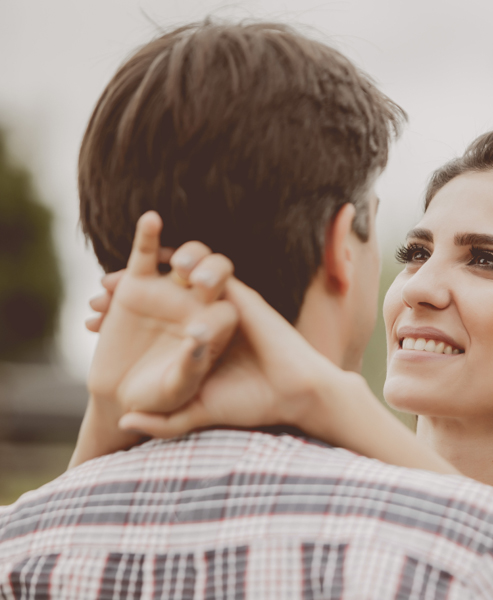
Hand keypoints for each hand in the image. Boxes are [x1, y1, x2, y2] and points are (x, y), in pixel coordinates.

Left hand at [85, 217, 353, 439]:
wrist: (292, 395)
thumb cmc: (249, 406)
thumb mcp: (195, 413)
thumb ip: (163, 422)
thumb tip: (124, 421)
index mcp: (194, 345)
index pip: (152, 324)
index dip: (122, 317)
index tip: (93, 319)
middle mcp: (206, 322)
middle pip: (162, 297)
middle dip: (130, 287)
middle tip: (100, 290)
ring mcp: (224, 308)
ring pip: (186, 278)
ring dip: (158, 268)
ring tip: (128, 276)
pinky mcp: (242, 297)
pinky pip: (215, 268)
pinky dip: (193, 259)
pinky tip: (166, 259)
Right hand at [87, 212, 237, 412]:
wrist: (122, 395)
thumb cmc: (160, 397)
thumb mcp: (178, 388)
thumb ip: (190, 367)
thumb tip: (196, 339)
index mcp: (217, 328)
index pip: (228, 310)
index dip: (219, 315)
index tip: (198, 333)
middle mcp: (198, 304)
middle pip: (216, 274)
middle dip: (213, 272)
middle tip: (202, 281)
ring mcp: (169, 291)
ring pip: (185, 260)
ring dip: (187, 256)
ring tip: (178, 266)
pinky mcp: (136, 285)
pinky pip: (145, 254)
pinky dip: (148, 235)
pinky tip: (151, 219)